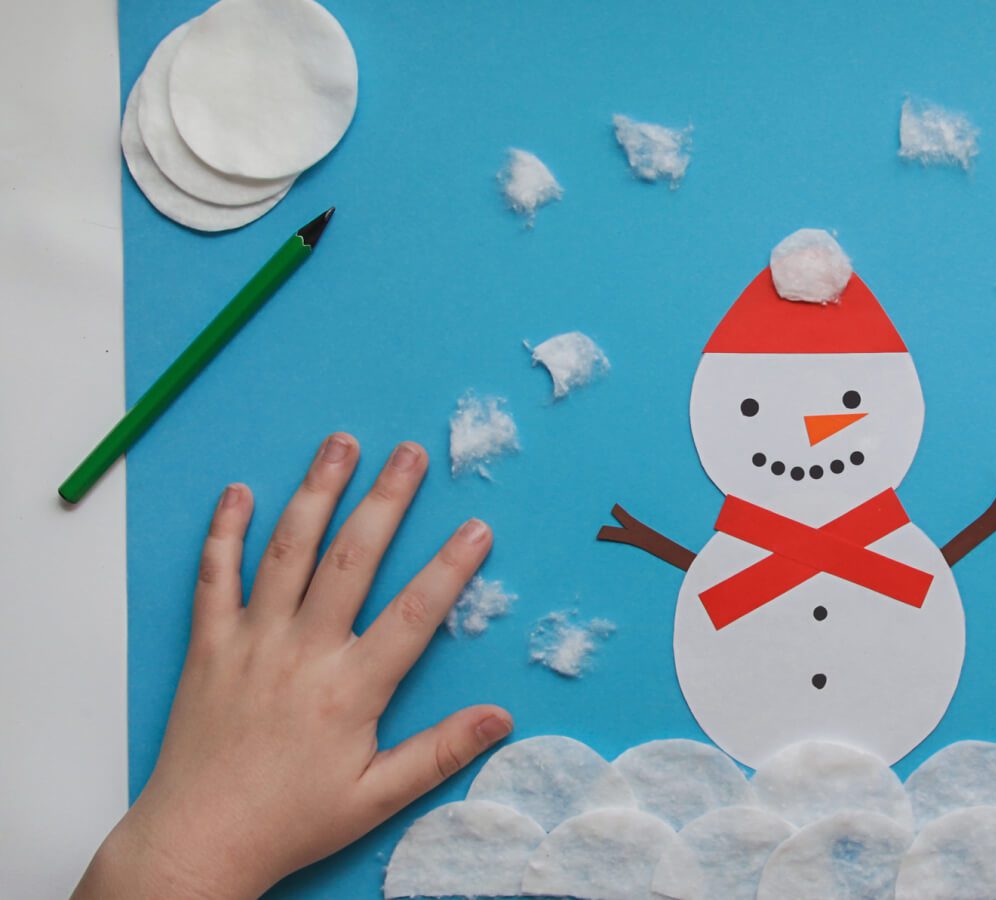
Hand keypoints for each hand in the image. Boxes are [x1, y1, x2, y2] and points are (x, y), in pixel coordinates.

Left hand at [73, 434, 512, 899]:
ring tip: (339, 445)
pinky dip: (225, 532)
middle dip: (384, 501)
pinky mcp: (208, 646)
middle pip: (350, 560)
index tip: (476, 529)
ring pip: (287, 552)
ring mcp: (251, 642)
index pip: (413, 616)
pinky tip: (239, 493)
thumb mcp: (376, 798)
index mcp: (350, 690)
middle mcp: (302, 653)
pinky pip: (213, 577)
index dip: (449, 570)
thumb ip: (440, 752)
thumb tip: (500, 718)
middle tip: (408, 454)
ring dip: (315, 493)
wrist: (198, 841)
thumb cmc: (290, 822)